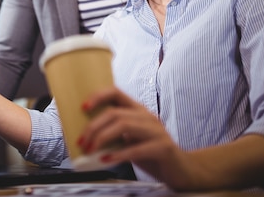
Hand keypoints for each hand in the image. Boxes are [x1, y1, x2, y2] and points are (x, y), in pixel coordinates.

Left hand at [78, 86, 193, 188]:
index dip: (98, 97)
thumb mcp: (130, 140)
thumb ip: (113, 134)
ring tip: (90, 150)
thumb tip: (86, 137)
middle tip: (82, 142)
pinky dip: (119, 154)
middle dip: (93, 127)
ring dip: (102, 138)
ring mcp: (156, 130)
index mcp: (138, 110)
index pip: (116, 93)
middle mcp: (147, 116)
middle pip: (115, 113)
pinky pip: (137, 148)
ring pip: (124, 126)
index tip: (83, 108)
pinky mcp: (163, 147)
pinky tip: (106, 160)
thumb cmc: (151, 154)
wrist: (182, 170)